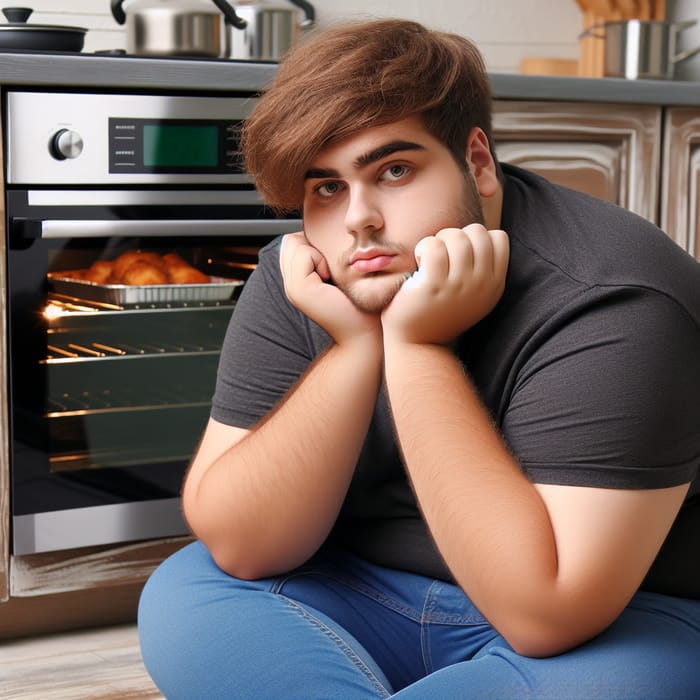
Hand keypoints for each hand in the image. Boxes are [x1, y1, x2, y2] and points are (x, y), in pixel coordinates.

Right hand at [280, 232, 380, 345]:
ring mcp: (291, 287)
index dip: (312, 245)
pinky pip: (304, 253)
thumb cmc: (360, 300)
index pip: (292, 241)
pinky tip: (329, 279)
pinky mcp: (299, 289)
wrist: (365, 330)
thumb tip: (315, 231)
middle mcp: (290, 283)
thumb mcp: (338, 271)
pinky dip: (319, 260)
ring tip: (330, 276)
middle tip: (330, 271)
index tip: (331, 267)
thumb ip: (322, 253)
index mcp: (298, 278)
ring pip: (295, 243)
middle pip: (291, 240)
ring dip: (317, 253)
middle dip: (312, 246)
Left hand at [381, 224, 508, 344]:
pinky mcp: (434, 286)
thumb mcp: (473, 294)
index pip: (499, 237)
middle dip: (456, 235)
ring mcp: (459, 286)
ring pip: (455, 236)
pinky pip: (433, 246)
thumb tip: (480, 233)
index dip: (476, 238)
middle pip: (477, 232)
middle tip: (441, 256)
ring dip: (437, 240)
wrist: (419, 344)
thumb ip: (482, 267)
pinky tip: (419, 262)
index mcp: (495, 284)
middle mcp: (482, 285)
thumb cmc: (441, 311)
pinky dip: (423, 247)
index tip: (460, 255)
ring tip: (429, 259)